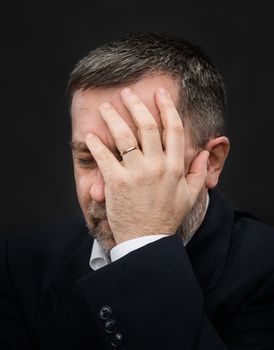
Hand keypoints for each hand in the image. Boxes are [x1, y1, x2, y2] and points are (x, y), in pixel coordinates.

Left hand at [85, 87, 208, 244]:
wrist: (147, 240)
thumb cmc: (167, 217)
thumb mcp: (190, 196)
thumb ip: (199, 173)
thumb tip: (203, 152)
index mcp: (174, 167)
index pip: (173, 129)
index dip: (167, 107)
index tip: (160, 93)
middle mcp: (156, 166)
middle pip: (147, 126)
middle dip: (137, 105)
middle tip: (127, 93)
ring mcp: (136, 173)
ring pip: (124, 136)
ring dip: (113, 118)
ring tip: (106, 107)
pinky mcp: (117, 183)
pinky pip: (105, 157)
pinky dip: (96, 144)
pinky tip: (90, 136)